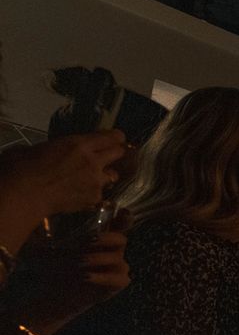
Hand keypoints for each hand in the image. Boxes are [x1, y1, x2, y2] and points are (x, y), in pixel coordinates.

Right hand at [3, 130, 126, 215]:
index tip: (115, 139)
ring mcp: (96, 181)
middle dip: (115, 154)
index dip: (116, 138)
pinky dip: (93, 193)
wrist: (25, 193)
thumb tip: (56, 149)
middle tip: (106, 157)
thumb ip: (58, 147)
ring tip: (91, 179)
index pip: (112, 137)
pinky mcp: (94, 197)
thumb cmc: (23, 167)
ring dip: (105, 175)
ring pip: (113, 175)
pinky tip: (80, 194)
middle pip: (119, 153)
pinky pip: (100, 193)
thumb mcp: (41, 147)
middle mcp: (93, 161)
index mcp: (79, 144)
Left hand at [10, 227, 129, 334]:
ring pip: (117, 259)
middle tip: (87, 240)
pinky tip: (86, 277)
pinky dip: (101, 277)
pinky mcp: (119, 283)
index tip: (109, 207)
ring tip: (79, 262)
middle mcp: (114, 251)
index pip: (118, 224)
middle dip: (105, 238)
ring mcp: (119, 267)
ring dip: (97, 259)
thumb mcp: (57, 248)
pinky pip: (118, 278)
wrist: (58, 293)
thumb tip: (58, 219)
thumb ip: (64, 235)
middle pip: (121, 239)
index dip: (120, 216)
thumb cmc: (58, 268)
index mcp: (103, 239)